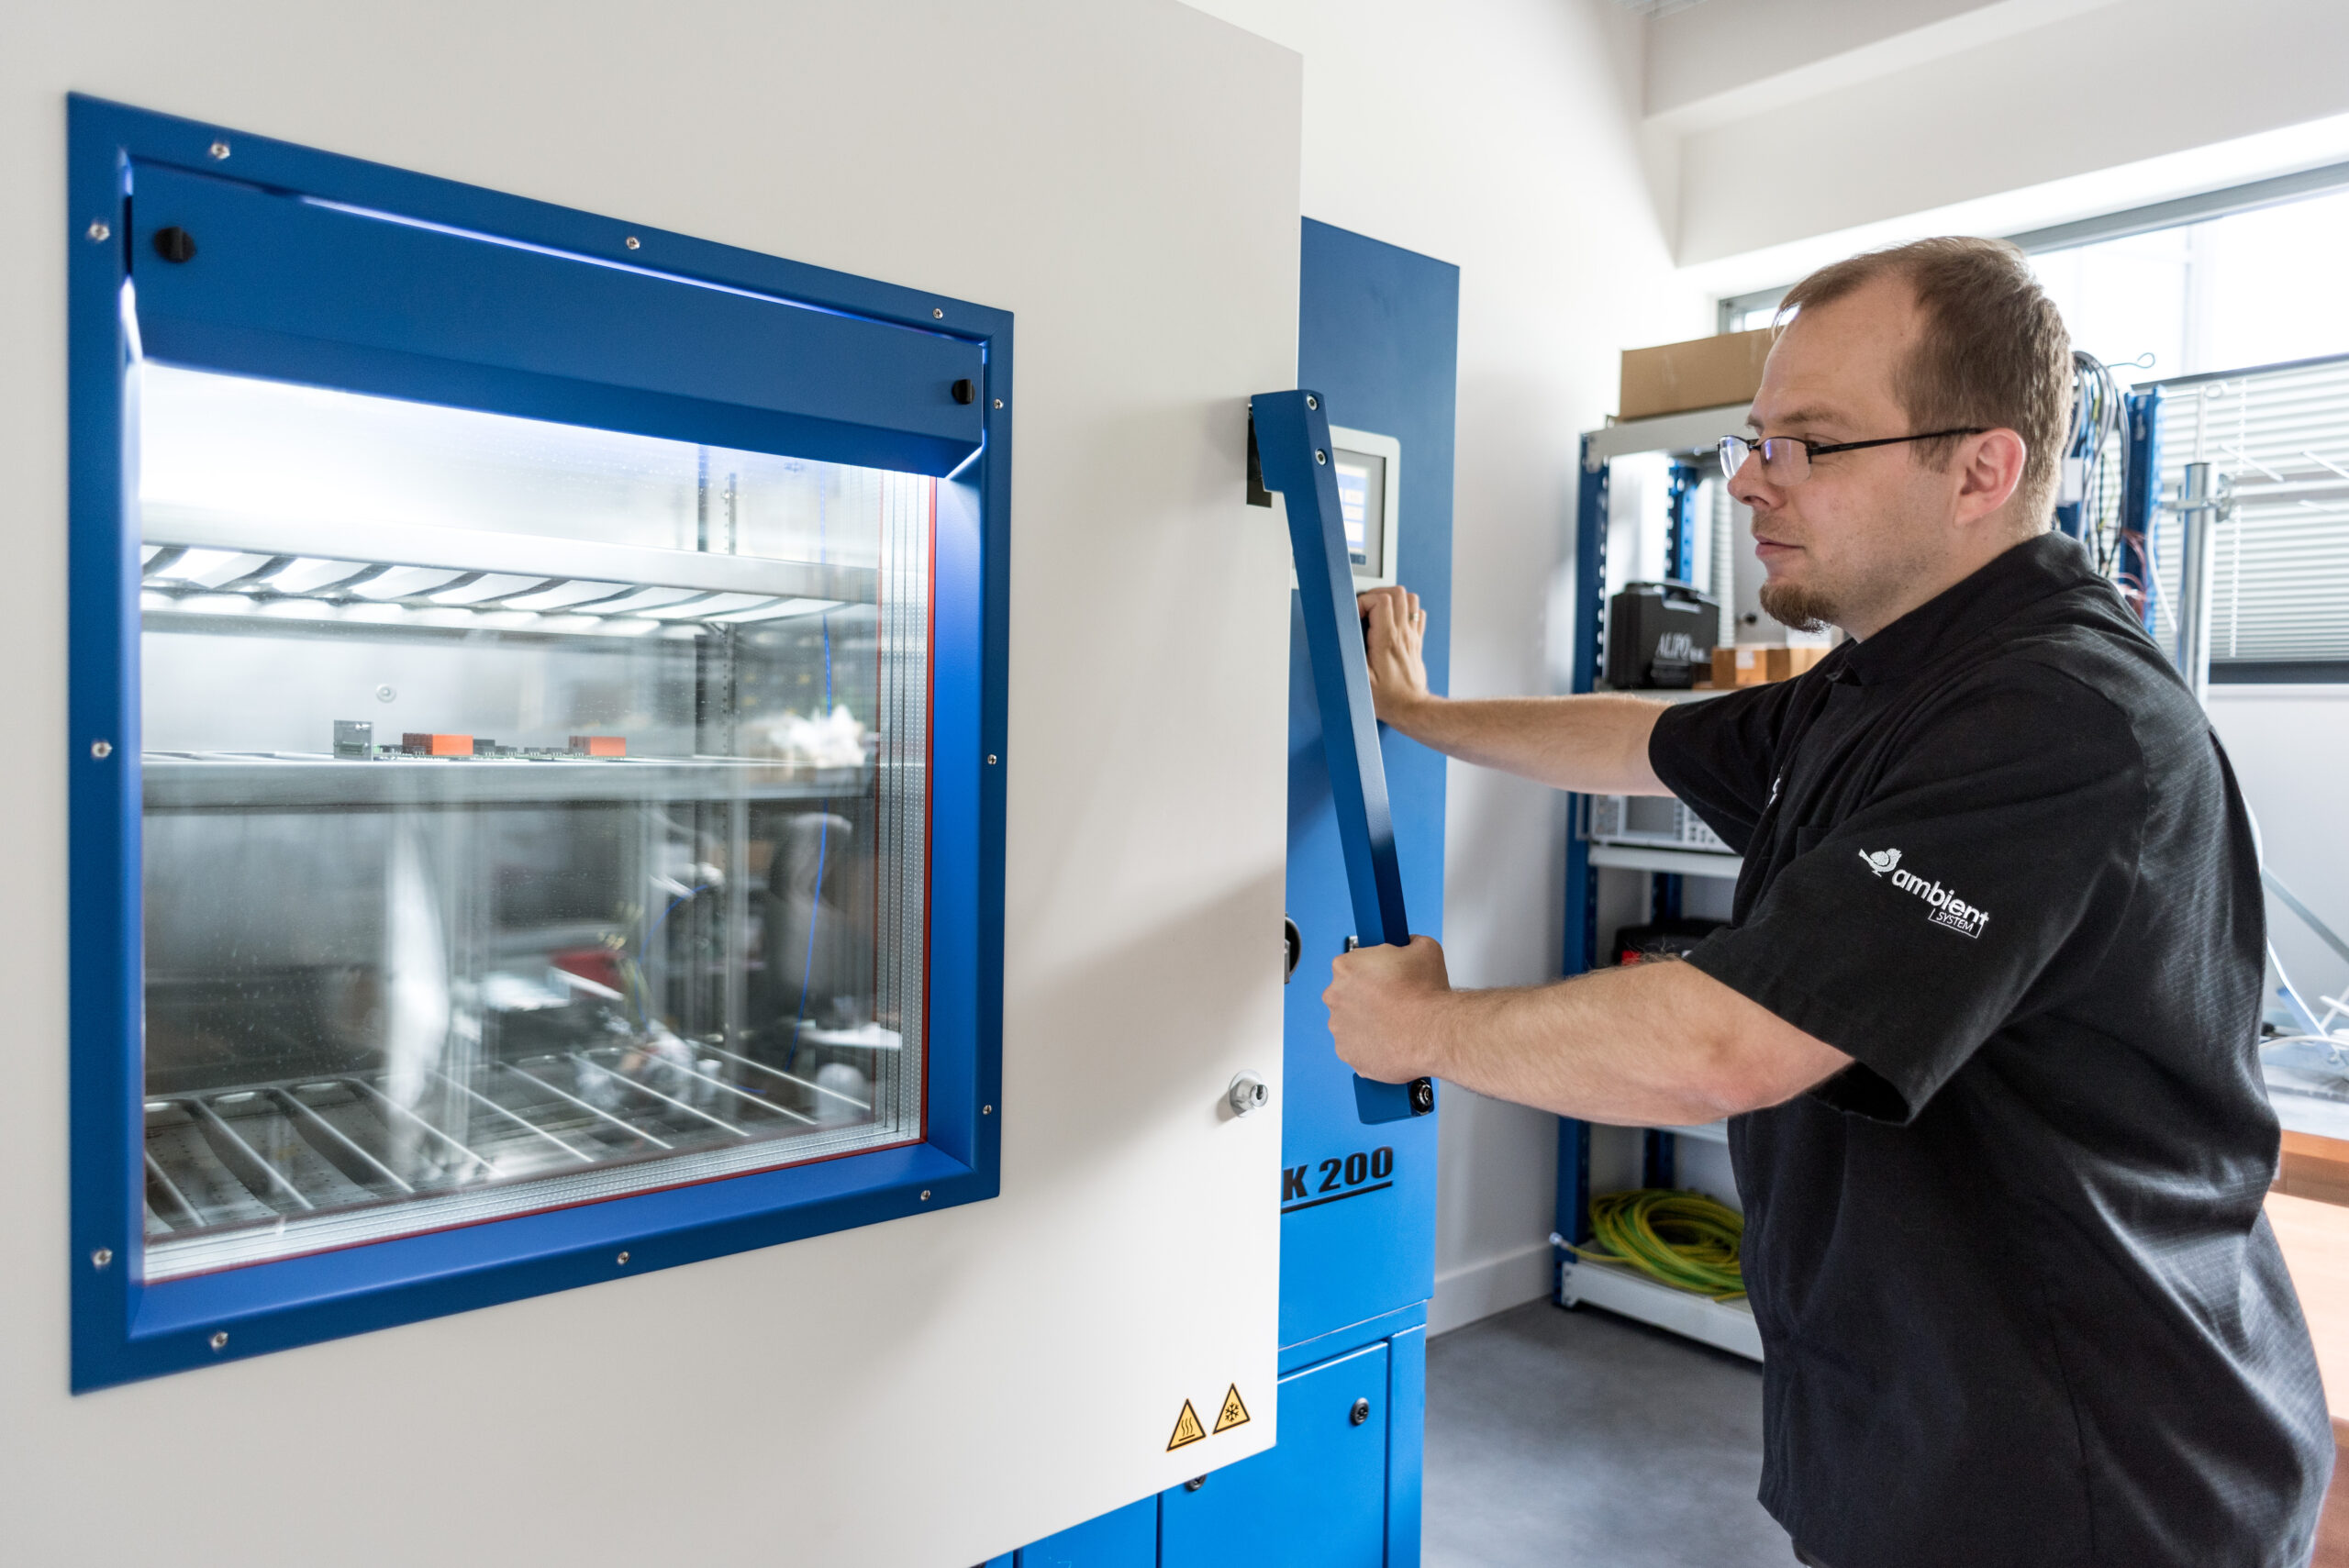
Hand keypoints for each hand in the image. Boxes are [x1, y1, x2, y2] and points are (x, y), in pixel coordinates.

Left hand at [1325, 935, 1450, 1083]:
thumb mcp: (1425, 948)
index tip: (1386, 978)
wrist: (1433, 1034)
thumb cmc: (1426, 995)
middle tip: (1394, 1001)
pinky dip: (1370, 1045)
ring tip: (1395, 1023)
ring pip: (1351, 1022)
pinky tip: (1390, 1041)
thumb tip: (1409, 944)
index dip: (1374, 970)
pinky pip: (1356, 1047)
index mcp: (1346, 967)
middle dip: (1368, 997)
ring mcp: (1338, 1027)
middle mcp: (1335, 996)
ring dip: (1368, 1022)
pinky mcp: (1347, 1053)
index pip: (1353, 964)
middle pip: (1349, 994)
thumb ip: (1409, 942)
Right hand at [1357, 586, 1430, 725]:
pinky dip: (1406, 611)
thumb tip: (1341, 634)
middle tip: (1365, 607)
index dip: (1364, 601)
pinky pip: (1418, 615)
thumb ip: (1351, 653)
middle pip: (1397, 593)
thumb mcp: (1359, 678)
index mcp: (1387, 640)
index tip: (1356, 614)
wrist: (1411, 709)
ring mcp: (1412, 637)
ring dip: (1393, 599)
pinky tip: (1394, 621)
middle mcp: (1402, 634)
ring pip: (1411, 600)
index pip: (1381, 601)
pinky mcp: (1416, 642)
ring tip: (1379, 610)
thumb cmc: (1387, 698)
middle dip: (1377, 594)